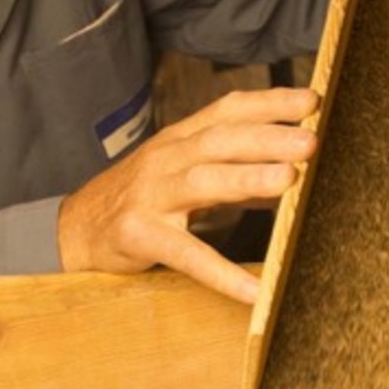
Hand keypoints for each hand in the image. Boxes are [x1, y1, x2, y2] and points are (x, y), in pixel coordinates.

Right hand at [56, 86, 318, 304]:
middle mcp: (165, 160)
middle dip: (266, 136)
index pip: (227, 110)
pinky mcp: (139, 235)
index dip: (268, 102)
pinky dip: (221, 272)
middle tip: (311, 139)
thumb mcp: (184, 177)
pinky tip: (255, 288)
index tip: (313, 100)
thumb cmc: (141, 202)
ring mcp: (150, 196)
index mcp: (179, 141)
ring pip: (201, 181)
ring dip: (246, 178)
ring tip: (289, 180)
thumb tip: (292, 173)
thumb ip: (234, 175)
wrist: (74, 231)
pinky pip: (186, 254)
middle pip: (218, 140)